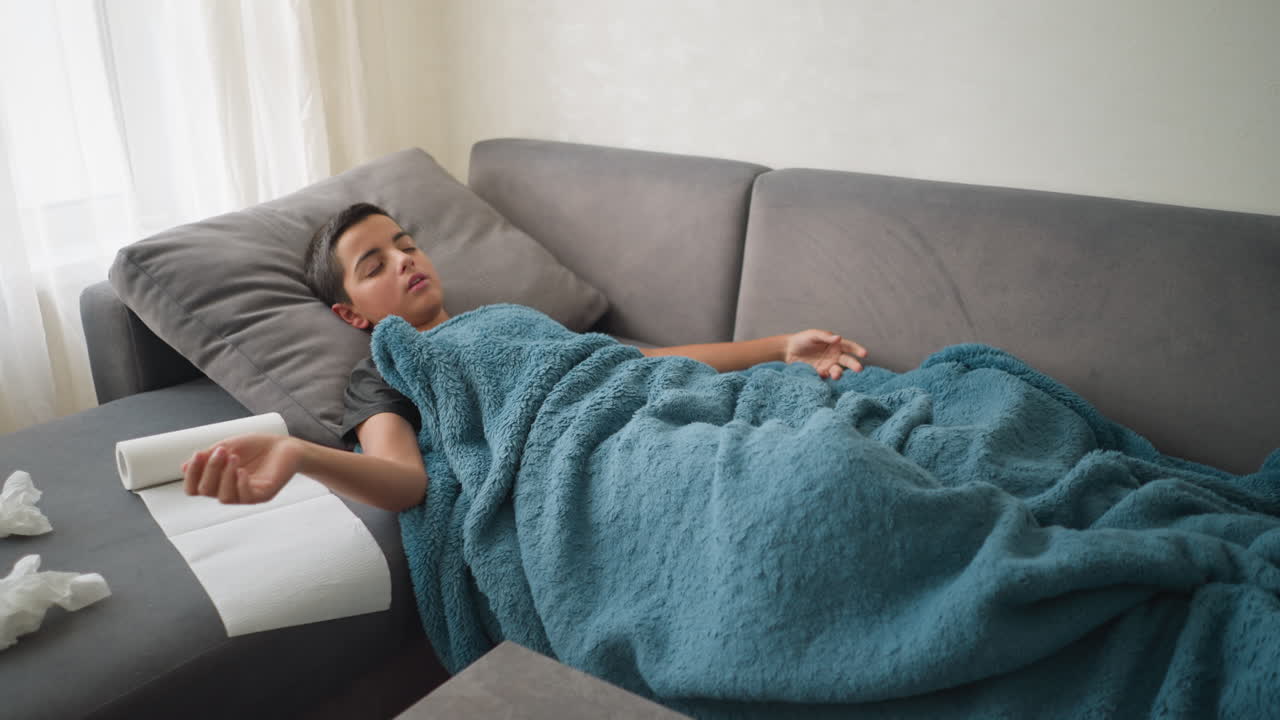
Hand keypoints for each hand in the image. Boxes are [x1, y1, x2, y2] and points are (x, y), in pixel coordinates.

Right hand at [181, 433, 301, 503]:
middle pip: (205, 491)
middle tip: (222, 451)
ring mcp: (245, 495)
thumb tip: (182, 467)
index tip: (198, 454)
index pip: (194, 488)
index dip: (191, 475)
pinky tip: (242, 471)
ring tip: (234, 457)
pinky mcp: (262, 495)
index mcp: (217, 481)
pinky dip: (241, 484)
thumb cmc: (256, 447)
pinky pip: (246, 498)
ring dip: (224, 476)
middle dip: (210, 469)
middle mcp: (228, 490)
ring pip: (223, 497)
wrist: (286, 446)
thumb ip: (208, 457)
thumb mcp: (228, 447)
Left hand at [783, 329, 867, 379]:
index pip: (849, 347)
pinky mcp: (820, 373)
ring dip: (839, 373)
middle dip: (854, 364)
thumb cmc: (802, 339)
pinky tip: (822, 373)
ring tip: (837, 374)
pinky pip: (825, 376)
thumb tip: (838, 338)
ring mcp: (828, 365)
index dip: (857, 350)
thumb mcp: (813, 335)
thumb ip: (825, 337)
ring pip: (837, 370)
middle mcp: (834, 356)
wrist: (788, 350)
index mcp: (835, 344)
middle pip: (847, 361)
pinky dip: (826, 376)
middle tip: (859, 369)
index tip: (864, 354)